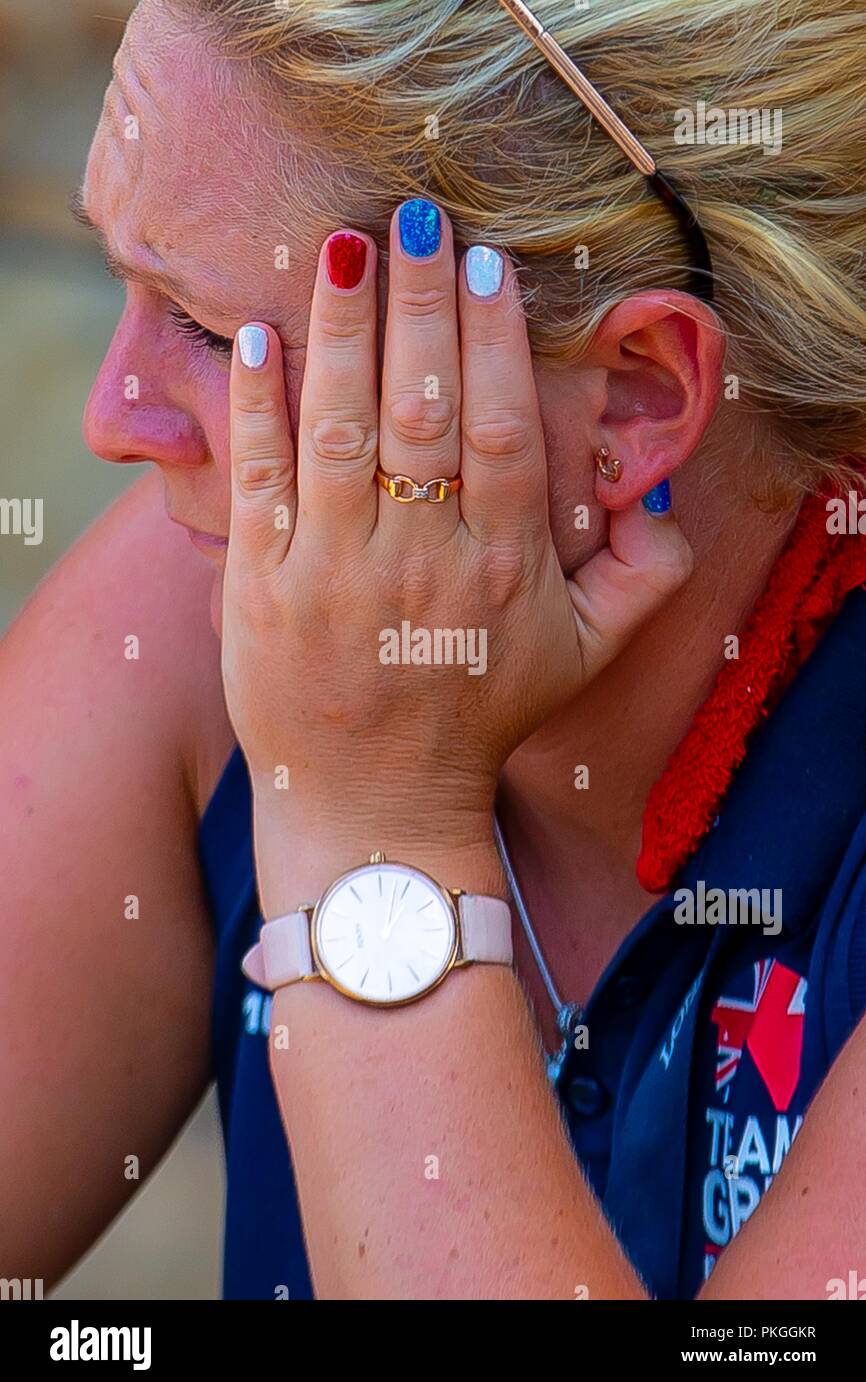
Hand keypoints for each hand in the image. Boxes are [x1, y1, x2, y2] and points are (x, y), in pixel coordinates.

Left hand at [221, 204, 691, 885]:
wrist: (374, 805)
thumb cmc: (478, 717)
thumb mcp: (585, 659)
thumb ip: (644, 578)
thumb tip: (653, 492)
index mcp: (501, 567)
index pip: (499, 428)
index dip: (491, 338)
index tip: (484, 262)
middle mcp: (418, 559)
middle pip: (420, 409)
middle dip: (418, 305)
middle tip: (415, 219)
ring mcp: (333, 571)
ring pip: (340, 428)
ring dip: (341, 331)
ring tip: (344, 247)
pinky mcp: (263, 587)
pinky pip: (261, 480)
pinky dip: (258, 407)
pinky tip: (262, 338)